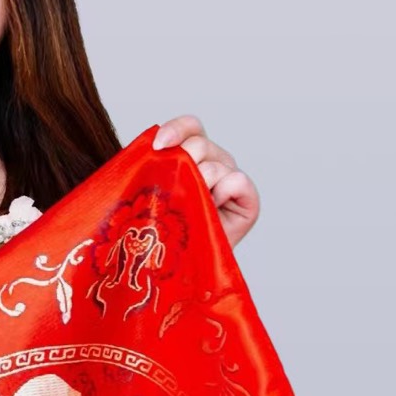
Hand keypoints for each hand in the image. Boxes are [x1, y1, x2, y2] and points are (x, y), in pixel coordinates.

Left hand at [152, 114, 259, 248]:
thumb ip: (152, 168)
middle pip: (199, 143)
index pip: (190, 127)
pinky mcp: (247, 201)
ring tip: (191, 206)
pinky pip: (237, 180)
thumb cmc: (162, 232)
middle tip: (173, 189)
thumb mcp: (151, 194)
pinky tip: (212, 209)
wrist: (180, 267)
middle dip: (183, 164)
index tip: (158, 146)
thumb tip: (147, 149)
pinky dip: (223, 192)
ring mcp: (231, 180)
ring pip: (215, 164)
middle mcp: (214, 163)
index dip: (175, 130)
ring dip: (200, 185)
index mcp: (192, 156)